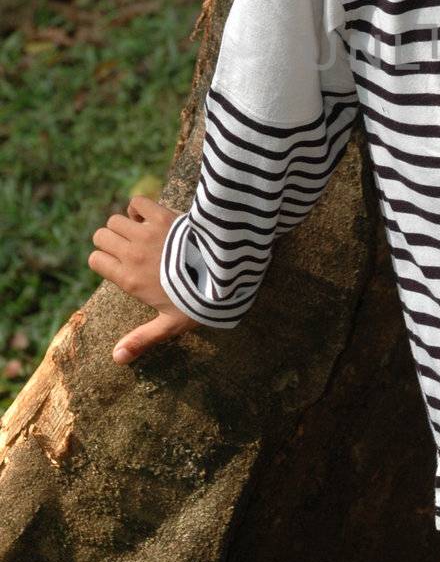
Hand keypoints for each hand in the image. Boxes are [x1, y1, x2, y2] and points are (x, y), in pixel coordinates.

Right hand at [88, 194, 199, 362]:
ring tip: (140, 234)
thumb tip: (115, 359)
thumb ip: (141, 339)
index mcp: (129, 279)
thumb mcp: (168, 325)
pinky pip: (137, 202)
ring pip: (115, 220)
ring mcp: (146, 233)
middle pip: (101, 236)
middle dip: (109, 240)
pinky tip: (148, 217)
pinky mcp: (162, 216)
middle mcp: (132, 254)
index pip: (95, 260)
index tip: (118, 264)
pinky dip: (138, 207)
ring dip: (123, 224)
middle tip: (128, 248)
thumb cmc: (197, 301)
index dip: (103, 261)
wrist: (222, 274)